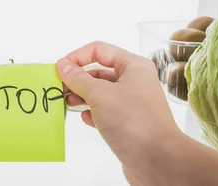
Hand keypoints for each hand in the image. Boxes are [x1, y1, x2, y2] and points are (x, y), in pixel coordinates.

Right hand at [56, 41, 181, 183]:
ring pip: (101, 93)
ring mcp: (132, 103)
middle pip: (99, 72)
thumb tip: (63, 65)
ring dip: (83, 96)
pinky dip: (93, 113)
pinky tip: (86, 119)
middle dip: (78, 79)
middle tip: (60, 89)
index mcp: (134, 66)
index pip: (99, 50)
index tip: (60, 69)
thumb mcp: (100, 94)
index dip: (77, 57)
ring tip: (69, 103)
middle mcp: (135, 81)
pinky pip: (105, 112)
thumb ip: (78, 79)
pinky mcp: (128, 123)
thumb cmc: (133, 121)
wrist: (157, 159)